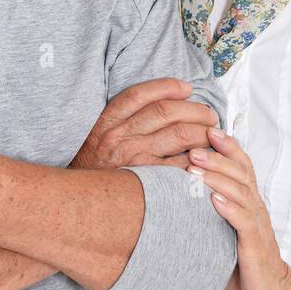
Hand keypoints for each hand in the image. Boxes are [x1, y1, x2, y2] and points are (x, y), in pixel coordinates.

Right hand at [69, 77, 220, 170]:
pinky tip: (208, 159)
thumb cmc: (93, 170)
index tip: (187, 87)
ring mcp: (134, 158)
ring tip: (213, 135)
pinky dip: (197, 159)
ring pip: (179, 134)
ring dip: (202, 131)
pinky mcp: (146, 180)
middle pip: (166, 111)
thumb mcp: (97, 138)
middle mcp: (120, 136)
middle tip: (210, 115)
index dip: (167, 86)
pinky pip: (179, 165)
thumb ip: (121, 122)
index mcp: (108, 122)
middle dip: (194, 109)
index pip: (139, 94)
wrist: (77, 203)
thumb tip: (160, 108)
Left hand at [188, 127, 290, 289]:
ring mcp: (257, 224)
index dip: (227, 145)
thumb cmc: (241, 257)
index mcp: (248, 199)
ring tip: (196, 168)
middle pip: (240, 173)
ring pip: (241, 192)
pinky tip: (214, 201)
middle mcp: (255, 206)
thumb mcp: (225, 225)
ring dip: (218, 178)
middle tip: (193, 147)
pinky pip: (244, 222)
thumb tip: (182, 182)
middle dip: (216, 157)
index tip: (207, 129)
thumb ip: (213, 203)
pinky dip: (230, 209)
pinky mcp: (255, 245)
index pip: (242, 164)